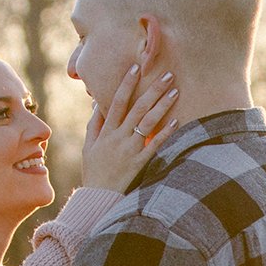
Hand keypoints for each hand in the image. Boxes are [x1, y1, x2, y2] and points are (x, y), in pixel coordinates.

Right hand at [79, 60, 178, 189]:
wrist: (98, 198)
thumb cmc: (93, 170)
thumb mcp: (88, 146)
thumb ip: (94, 124)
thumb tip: (97, 103)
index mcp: (105, 131)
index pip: (116, 101)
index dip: (126, 83)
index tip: (136, 67)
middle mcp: (118, 137)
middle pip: (137, 108)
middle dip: (152, 89)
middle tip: (167, 74)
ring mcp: (130, 150)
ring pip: (148, 122)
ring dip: (162, 105)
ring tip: (175, 90)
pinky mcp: (140, 162)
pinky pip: (155, 145)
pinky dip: (165, 132)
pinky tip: (176, 120)